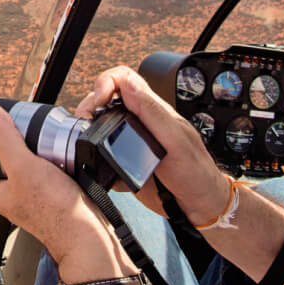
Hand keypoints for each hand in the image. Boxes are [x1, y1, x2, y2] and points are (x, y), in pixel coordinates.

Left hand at [0, 103, 130, 282]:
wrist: (87, 235)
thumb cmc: (53, 209)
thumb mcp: (22, 165)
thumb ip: (4, 139)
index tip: (4, 132)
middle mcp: (14, 199)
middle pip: (11, 163)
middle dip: (23, 148)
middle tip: (34, 138)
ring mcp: (35, 201)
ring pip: (34, 168)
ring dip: (44, 156)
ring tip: (54, 149)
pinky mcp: (56, 201)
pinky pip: (53, 176)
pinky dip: (61, 166)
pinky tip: (69, 161)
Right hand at [77, 66, 229, 226]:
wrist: (197, 205)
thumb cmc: (195, 171)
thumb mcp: (175, 139)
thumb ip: (152, 111)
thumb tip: (128, 83)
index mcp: (152, 109)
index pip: (124, 79)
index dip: (106, 82)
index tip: (100, 100)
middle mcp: (139, 121)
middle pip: (105, 99)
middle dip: (90, 106)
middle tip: (86, 122)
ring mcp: (130, 141)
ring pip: (100, 125)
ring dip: (88, 130)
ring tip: (87, 142)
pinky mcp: (123, 162)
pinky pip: (101, 154)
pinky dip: (94, 157)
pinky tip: (100, 166)